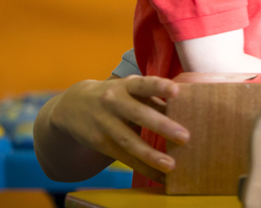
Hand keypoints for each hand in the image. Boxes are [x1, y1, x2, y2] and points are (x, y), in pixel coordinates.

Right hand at [40, 76, 188, 182]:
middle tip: (185, 136)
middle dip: (162, 126)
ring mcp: (105, 124)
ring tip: (171, 165)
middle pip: (138, 115)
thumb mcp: (130, 89)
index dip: (159, 86)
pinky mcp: (101, 143)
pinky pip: (124, 157)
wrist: (73, 106)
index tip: (176, 91)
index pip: (144, 84)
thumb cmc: (116, 95)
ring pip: (129, 141)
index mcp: (126, 85)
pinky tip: (159, 176)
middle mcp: (114, 102)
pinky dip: (143, 168)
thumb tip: (187, 108)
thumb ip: (154, 97)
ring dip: (151, 155)